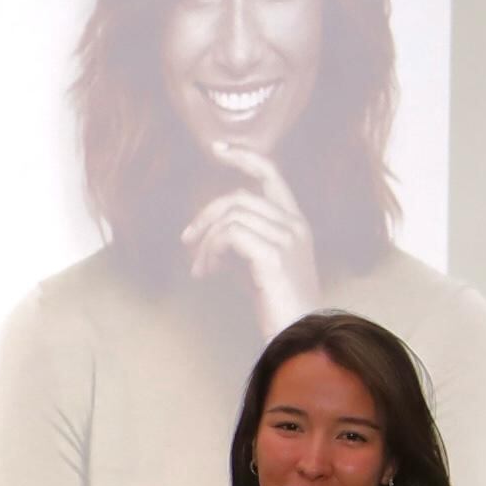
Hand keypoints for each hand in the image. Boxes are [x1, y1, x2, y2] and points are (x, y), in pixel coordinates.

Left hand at [180, 140, 321, 330]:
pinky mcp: (273, 256)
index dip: (243, 157)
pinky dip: (211, 251)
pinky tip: (208, 273)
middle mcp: (295, 225)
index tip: (217, 149)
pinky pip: (229, 235)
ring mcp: (287, 238)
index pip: (271, 173)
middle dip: (205, 216)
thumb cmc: (275, 305)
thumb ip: (241, 240)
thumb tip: (210, 232)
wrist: (298, 336)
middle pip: (238, 196)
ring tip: (201, 269)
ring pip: (230, 217)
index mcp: (295, 222)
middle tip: (187, 242)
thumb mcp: (257, 264)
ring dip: (205, 243)